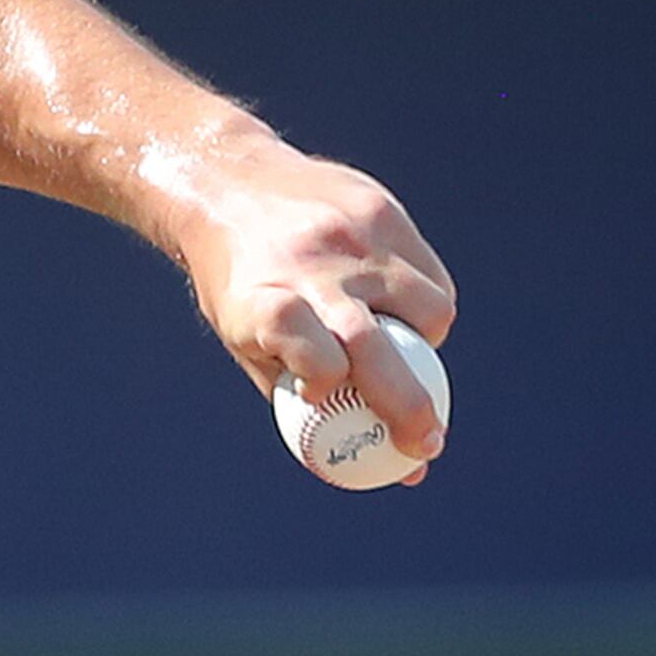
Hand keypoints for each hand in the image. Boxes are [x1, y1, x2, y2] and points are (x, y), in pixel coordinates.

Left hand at [161, 135, 458, 481]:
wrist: (224, 183)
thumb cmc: (240, 283)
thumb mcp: (244, 337)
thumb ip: (302, 396)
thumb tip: (389, 472)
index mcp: (260, 301)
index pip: (297, 343)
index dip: (319, 378)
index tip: (328, 401)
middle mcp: (307, 270)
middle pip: (370, 344)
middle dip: (408, 406)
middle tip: (425, 446)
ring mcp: (350, 238)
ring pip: (426, 310)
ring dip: (427, 346)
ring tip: (402, 351)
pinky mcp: (381, 211)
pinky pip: (431, 279)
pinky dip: (427, 308)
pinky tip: (401, 309)